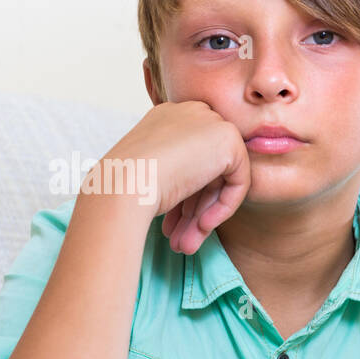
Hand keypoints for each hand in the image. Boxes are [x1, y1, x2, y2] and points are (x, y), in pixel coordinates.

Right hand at [89, 100, 250, 254]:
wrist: (122, 183)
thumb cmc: (125, 185)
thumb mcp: (152, 176)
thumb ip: (179, 177)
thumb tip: (199, 201)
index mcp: (168, 117)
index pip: (190, 160)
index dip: (185, 198)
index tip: (171, 224)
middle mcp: (190, 113)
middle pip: (207, 171)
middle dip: (194, 211)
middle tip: (181, 241)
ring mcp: (211, 121)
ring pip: (220, 180)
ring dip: (203, 217)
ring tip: (187, 246)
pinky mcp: (229, 139)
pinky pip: (238, 181)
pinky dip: (223, 207)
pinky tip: (202, 227)